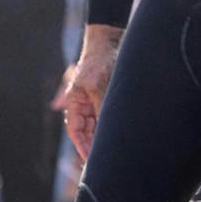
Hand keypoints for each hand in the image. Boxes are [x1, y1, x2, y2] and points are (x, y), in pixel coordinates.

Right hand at [54, 24, 122, 158]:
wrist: (111, 41)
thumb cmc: (98, 61)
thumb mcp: (97, 86)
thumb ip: (100, 107)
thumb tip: (106, 128)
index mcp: (75, 102)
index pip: (76, 130)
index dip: (82, 146)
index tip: (89, 159)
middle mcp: (86, 105)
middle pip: (89, 131)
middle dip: (95, 146)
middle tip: (105, 161)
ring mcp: (98, 102)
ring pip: (101, 126)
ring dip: (106, 137)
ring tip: (116, 151)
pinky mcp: (111, 98)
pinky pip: (111, 117)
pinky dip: (116, 126)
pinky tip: (125, 135)